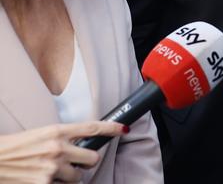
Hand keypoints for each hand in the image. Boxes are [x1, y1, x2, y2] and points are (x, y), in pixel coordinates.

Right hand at [0, 121, 125, 183]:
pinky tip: (45, 179)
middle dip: (86, 162)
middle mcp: (58, 148)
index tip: (123, 129)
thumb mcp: (42, 134)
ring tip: (51, 172)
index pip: (92, 127)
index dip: (111, 128)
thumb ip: (64, 137)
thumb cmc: (17, 148)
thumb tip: (84, 142)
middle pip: (92, 157)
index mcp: (57, 131)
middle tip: (74, 162)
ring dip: (69, 177)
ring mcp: (52, 168)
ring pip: (78, 176)